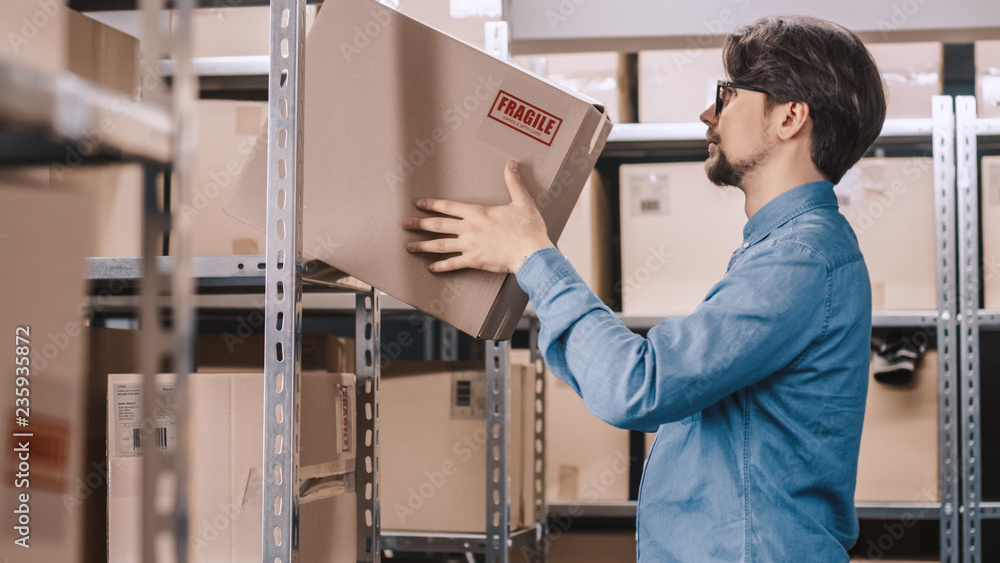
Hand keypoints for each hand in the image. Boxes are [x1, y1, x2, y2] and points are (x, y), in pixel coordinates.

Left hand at [403, 160, 553, 273]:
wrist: (532, 253)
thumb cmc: (528, 229)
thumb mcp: (523, 201)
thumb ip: (514, 182)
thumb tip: (511, 164)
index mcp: (478, 213)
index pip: (449, 207)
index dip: (432, 204)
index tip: (419, 203)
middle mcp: (470, 229)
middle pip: (439, 226)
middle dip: (419, 224)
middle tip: (405, 224)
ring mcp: (470, 246)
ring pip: (440, 245)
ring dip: (423, 246)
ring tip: (410, 246)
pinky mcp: (475, 261)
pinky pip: (453, 264)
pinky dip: (441, 266)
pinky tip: (432, 267)